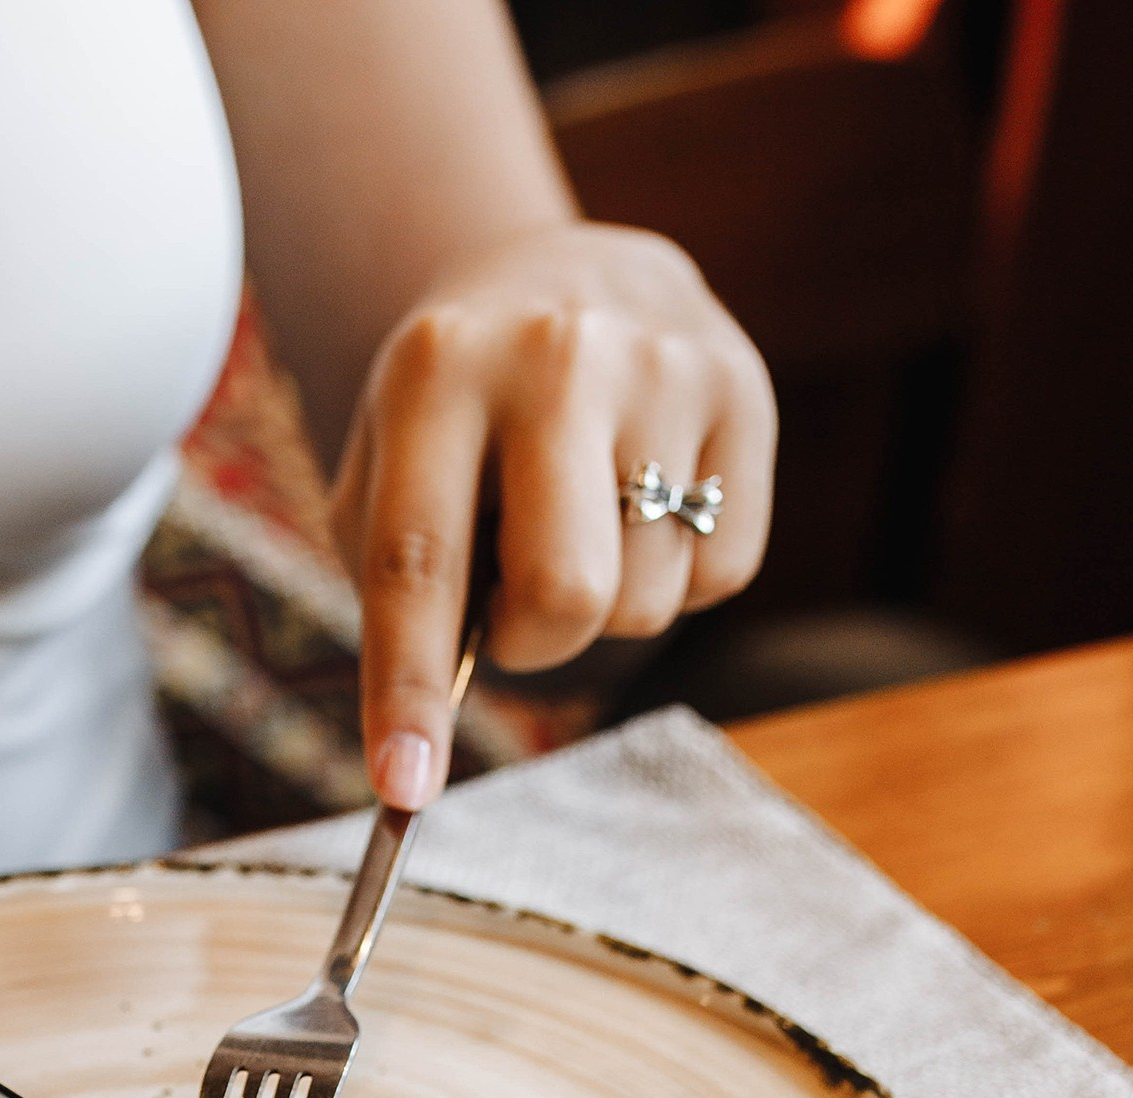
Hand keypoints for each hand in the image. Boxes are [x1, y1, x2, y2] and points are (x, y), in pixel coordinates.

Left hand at [330, 223, 776, 807]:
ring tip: (580, 517)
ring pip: (645, 601)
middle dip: (533, 644)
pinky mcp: (746, 393)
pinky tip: (644, 502)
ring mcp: (667, 366)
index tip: (403, 790)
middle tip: (512, 607)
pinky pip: (717, 577)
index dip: (407, 692)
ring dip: (604, 601)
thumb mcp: (386, 468)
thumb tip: (422, 746)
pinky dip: (675, 574)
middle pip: (564, 596)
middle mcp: (558, 356)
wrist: (568, 273)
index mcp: (437, 372)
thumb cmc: (458, 414)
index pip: (418, 564)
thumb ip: (398, 588)